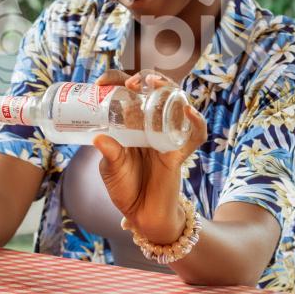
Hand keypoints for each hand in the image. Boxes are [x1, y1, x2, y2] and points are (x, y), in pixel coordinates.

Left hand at [93, 70, 206, 244]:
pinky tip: (187, 110)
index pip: (128, 93)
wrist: (142, 215)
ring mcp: (168, 135)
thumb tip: (98, 138)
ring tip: (153, 82)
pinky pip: (195, 134)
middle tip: (128, 83)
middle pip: (155, 90)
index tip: (101, 82)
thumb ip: (109, 154)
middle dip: (144, 78)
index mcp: (132, 123)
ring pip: (177, 102)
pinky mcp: (180, 151)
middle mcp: (152, 124)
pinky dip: (196, 121)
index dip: (117, 81)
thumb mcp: (112, 169)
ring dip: (168, 87)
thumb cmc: (126, 189)